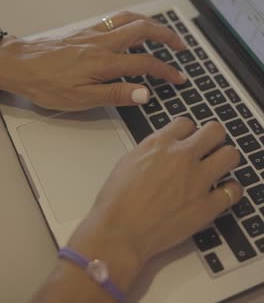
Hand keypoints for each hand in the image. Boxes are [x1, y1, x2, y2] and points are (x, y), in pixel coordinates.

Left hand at [0, 11, 186, 110]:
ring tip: (164, 33)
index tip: (178, 78)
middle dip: (167, 36)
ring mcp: (95, 34)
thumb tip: (144, 93)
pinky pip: (116, 20)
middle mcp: (103, 43)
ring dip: (152, 25)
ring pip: (131, 20)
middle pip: (144, 30)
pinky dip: (133, 21)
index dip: (166, 71)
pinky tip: (134, 30)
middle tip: (181, 46)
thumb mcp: (81, 99)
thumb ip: (115, 94)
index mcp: (105, 62)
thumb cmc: (46, 83)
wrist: (21, 65)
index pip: (145, 64)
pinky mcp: (87, 32)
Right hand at [68, 119, 241, 290]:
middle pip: (215, 131)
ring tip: (219, 168)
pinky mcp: (206, 206)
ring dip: (225, 159)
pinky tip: (222, 193)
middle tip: (209, 148)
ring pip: (230, 155)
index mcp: (160, 143)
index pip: (187, 123)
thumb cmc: (117, 201)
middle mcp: (181, 156)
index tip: (189, 140)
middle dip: (213, 138)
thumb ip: (151, 150)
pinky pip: (233, 191)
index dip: (189, 132)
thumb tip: (163, 150)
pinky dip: (231, 191)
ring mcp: (197, 180)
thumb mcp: (128, 161)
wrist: (119, 232)